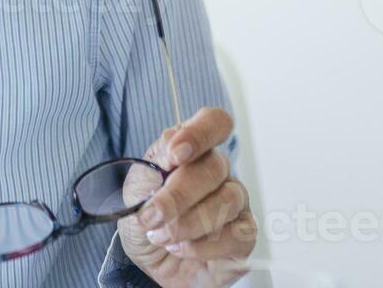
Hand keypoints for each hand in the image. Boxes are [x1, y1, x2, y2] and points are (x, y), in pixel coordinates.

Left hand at [116, 107, 256, 287]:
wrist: (147, 259)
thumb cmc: (146, 216)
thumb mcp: (137, 185)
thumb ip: (156, 161)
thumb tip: (173, 144)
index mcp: (193, 149)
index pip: (214, 123)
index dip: (199, 134)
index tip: (175, 155)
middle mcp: (219, 171)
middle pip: (214, 167)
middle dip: (178, 195)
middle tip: (151, 216)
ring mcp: (235, 202)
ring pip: (227, 200)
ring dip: (188, 223)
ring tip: (162, 236)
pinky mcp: (244, 235)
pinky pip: (236, 235)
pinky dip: (202, 246)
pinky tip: (182, 248)